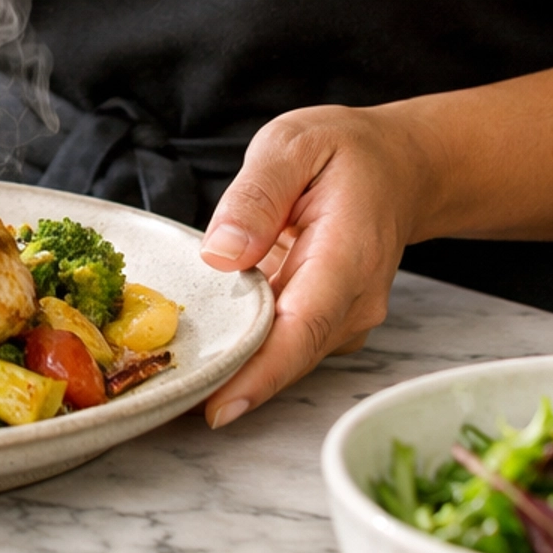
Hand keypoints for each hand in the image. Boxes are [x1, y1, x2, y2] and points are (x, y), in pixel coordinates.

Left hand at [197, 103, 430, 428]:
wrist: (396, 169)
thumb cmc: (345, 154)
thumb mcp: (292, 145)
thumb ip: (256, 195)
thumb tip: (221, 254)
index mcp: (346, 255)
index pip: (303, 328)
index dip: (259, 374)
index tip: (217, 407)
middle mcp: (352, 302)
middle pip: (286, 355)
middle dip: (226, 377)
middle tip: (156, 388)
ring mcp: (343, 320)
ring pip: (280, 355)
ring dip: (229, 362)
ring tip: (165, 364)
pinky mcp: (326, 325)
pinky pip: (280, 343)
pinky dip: (242, 345)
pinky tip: (201, 340)